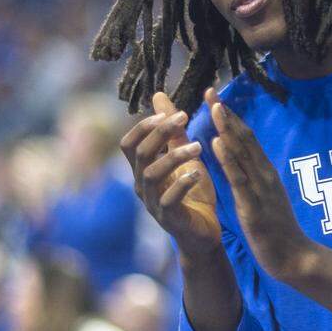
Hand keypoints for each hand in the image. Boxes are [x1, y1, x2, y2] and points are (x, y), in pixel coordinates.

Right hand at [121, 92, 219, 254]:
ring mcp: (152, 203)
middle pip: (139, 153)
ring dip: (174, 156)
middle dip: (160, 133)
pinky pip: (167, 199)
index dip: (145, 126)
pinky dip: (182, 183)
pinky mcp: (168, 218)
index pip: (129, 143)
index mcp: (143, 170)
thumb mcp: (185, 157)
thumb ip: (173, 131)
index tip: (170, 114)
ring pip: (151, 174)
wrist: (203, 234)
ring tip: (198, 146)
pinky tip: (198, 173)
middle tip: (185, 118)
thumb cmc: (193, 194)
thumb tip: (159, 96)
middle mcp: (141, 185)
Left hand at [206, 88, 313, 281]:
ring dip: (227, 128)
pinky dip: (228, 157)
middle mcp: (265, 174)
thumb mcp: (264, 200)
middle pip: (244, 138)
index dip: (231, 118)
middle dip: (226, 114)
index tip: (215, 98)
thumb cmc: (278, 232)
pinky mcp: (254, 205)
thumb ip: (254, 182)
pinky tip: (217, 142)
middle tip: (210, 90)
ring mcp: (261, 188)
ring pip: (242, 153)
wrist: (295, 258)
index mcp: (265, 173)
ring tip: (213, 106)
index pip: (246, 140)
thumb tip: (242, 167)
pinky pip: (239, 178)